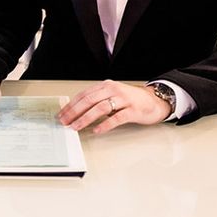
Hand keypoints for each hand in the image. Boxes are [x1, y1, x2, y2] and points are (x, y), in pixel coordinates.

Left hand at [57, 80, 171, 133]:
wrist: (155, 100)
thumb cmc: (131, 100)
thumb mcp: (112, 95)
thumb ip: (97, 100)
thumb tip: (77, 111)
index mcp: (105, 86)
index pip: (83, 95)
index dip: (71, 105)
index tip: (62, 114)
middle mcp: (113, 90)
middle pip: (89, 100)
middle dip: (74, 112)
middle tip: (65, 121)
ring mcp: (124, 99)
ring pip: (100, 108)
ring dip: (85, 118)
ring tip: (76, 126)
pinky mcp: (133, 110)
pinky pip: (116, 118)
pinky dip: (105, 125)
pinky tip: (96, 130)